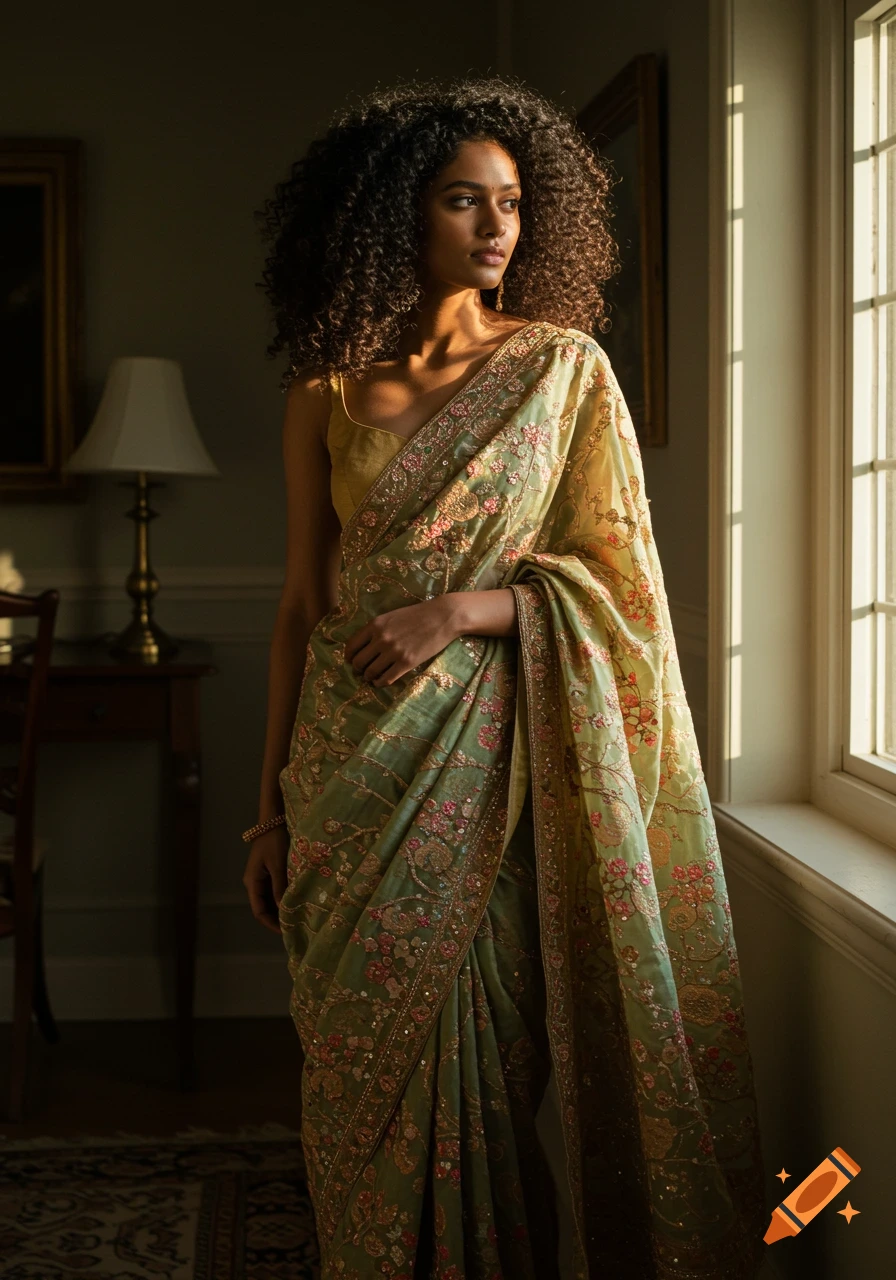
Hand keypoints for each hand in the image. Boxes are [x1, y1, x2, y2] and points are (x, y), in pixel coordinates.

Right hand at [242, 824, 288, 933]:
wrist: (273, 820)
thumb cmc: (275, 841)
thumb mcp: (278, 865)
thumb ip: (280, 887)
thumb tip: (283, 910)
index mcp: (252, 882)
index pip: (259, 911)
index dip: (271, 923)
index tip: (285, 932)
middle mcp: (254, 882)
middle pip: (264, 907)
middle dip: (276, 919)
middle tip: (294, 928)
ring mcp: (261, 878)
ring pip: (270, 900)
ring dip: (280, 909)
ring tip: (296, 918)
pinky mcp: (269, 872)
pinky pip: (274, 890)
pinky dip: (283, 898)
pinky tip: (295, 902)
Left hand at [344, 596, 460, 686]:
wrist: (442, 616)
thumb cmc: (418, 615)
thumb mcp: (391, 616)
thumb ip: (376, 629)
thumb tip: (364, 646)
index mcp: (375, 625)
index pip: (351, 645)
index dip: (349, 656)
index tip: (351, 660)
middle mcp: (381, 639)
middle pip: (358, 662)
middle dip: (358, 669)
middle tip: (362, 671)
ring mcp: (393, 652)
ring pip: (370, 672)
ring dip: (368, 677)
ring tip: (372, 677)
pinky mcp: (407, 662)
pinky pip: (386, 679)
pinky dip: (380, 683)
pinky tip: (381, 681)